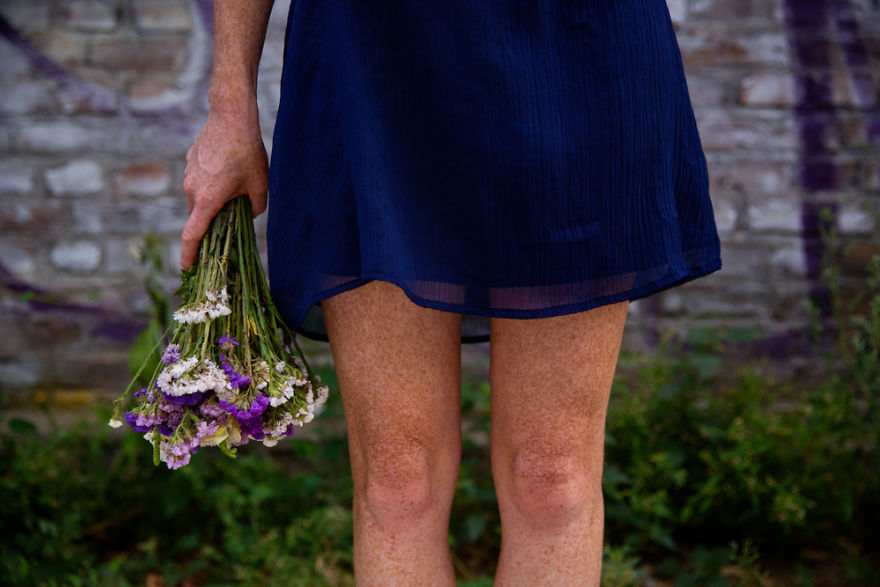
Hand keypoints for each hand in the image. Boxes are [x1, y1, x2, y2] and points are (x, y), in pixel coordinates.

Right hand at [181, 104, 267, 269]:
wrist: (231, 116)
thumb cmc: (248, 152)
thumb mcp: (260, 185)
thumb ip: (254, 208)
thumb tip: (248, 215)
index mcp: (207, 200)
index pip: (192, 236)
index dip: (189, 256)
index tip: (188, 270)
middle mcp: (191, 189)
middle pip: (198, 218)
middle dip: (210, 227)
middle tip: (229, 228)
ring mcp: (188, 175)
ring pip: (198, 199)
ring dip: (212, 204)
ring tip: (235, 193)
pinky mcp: (190, 162)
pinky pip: (199, 182)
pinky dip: (211, 186)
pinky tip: (229, 172)